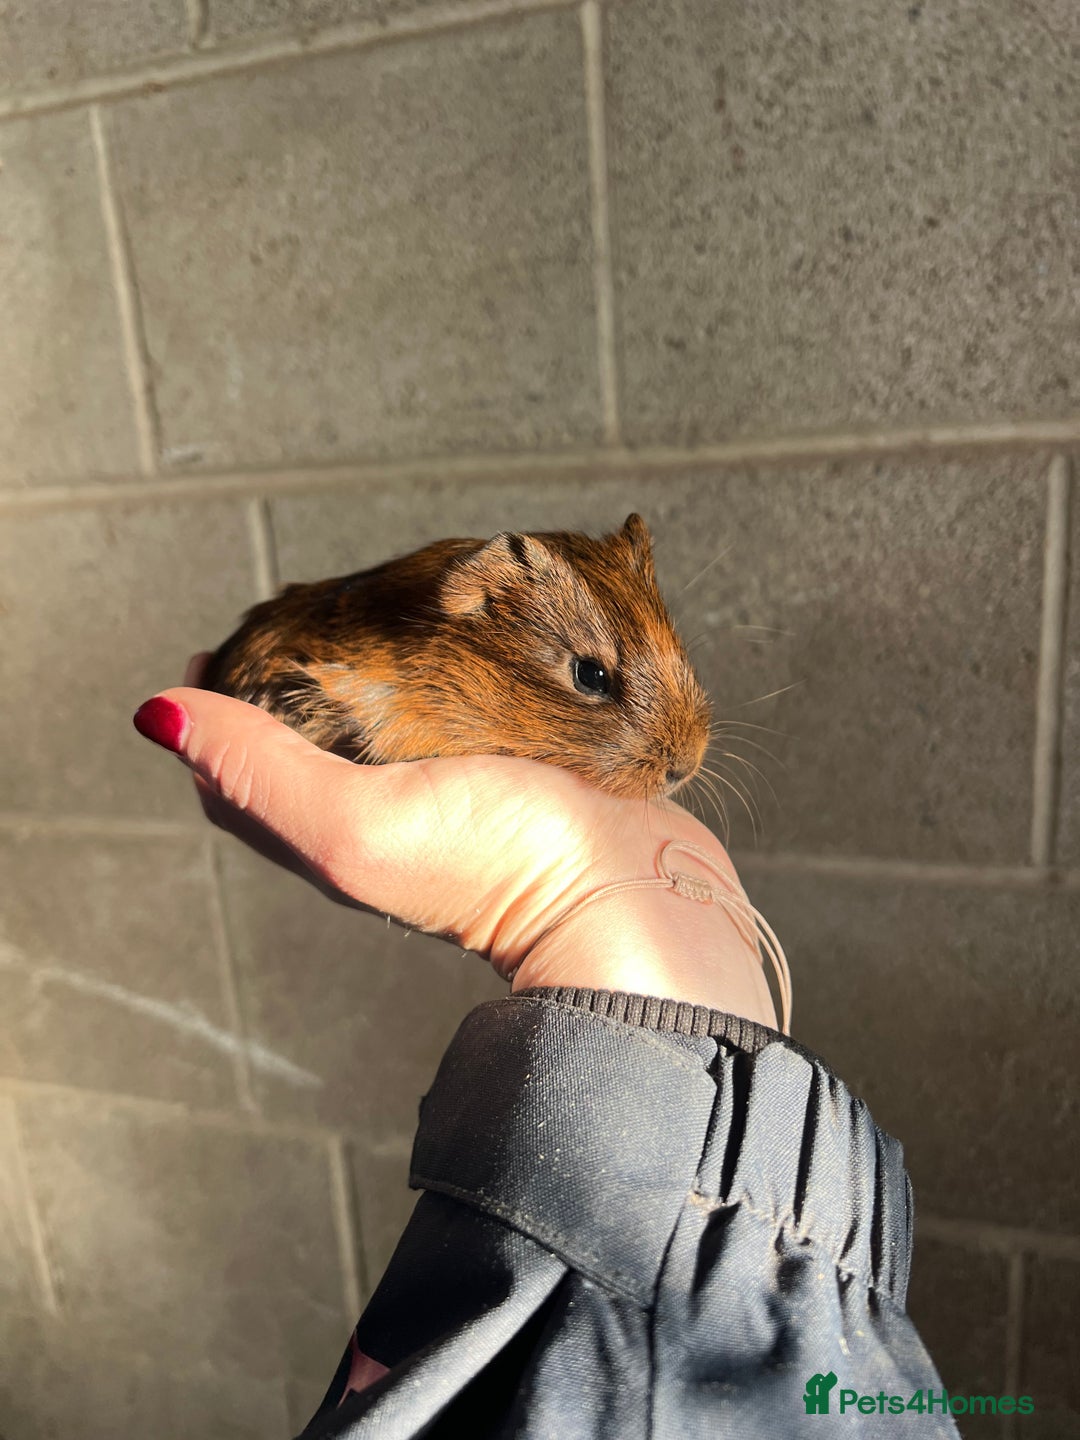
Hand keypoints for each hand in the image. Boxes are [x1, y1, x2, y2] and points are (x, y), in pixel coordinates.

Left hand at [131, 655, 778, 1026]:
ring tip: (390, 600)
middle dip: (305, 663)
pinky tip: (474, 628)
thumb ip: (259, 771)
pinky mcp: (523, 757)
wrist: (635, 893)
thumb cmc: (498, 867)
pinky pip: (472, 701)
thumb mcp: (354, 823)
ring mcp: (461, 780)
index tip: (232, 636)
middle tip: (314, 605)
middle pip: (321, 728)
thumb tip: (155, 712)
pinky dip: (458, 663)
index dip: (223, 698)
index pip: (245, 763)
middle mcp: (392, 804)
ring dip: (387, 655)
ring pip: (400, 707)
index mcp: (335, 826)